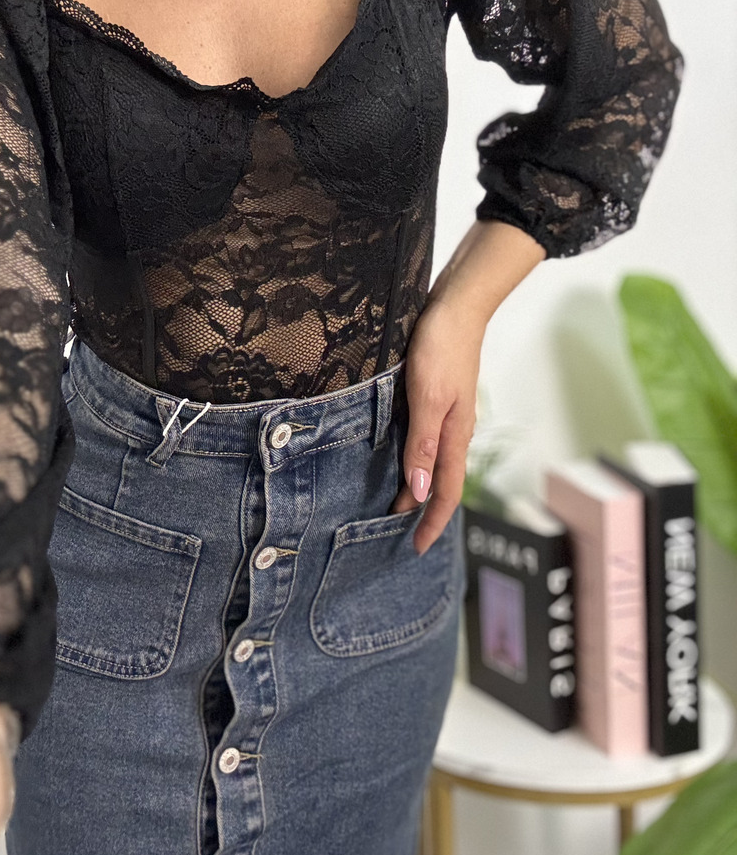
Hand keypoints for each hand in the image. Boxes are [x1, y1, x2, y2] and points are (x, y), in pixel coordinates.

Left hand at [389, 298, 483, 555]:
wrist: (456, 307)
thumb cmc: (441, 348)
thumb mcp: (427, 398)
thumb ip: (423, 444)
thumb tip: (420, 491)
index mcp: (455, 435)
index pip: (445, 492)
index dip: (431, 522)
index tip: (416, 547)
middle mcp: (455, 431)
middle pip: (442, 482)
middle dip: (425, 511)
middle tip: (400, 533)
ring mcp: (450, 415)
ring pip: (436, 463)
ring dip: (420, 487)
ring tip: (399, 504)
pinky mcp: (440, 399)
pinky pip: (429, 442)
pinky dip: (417, 460)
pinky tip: (403, 458)